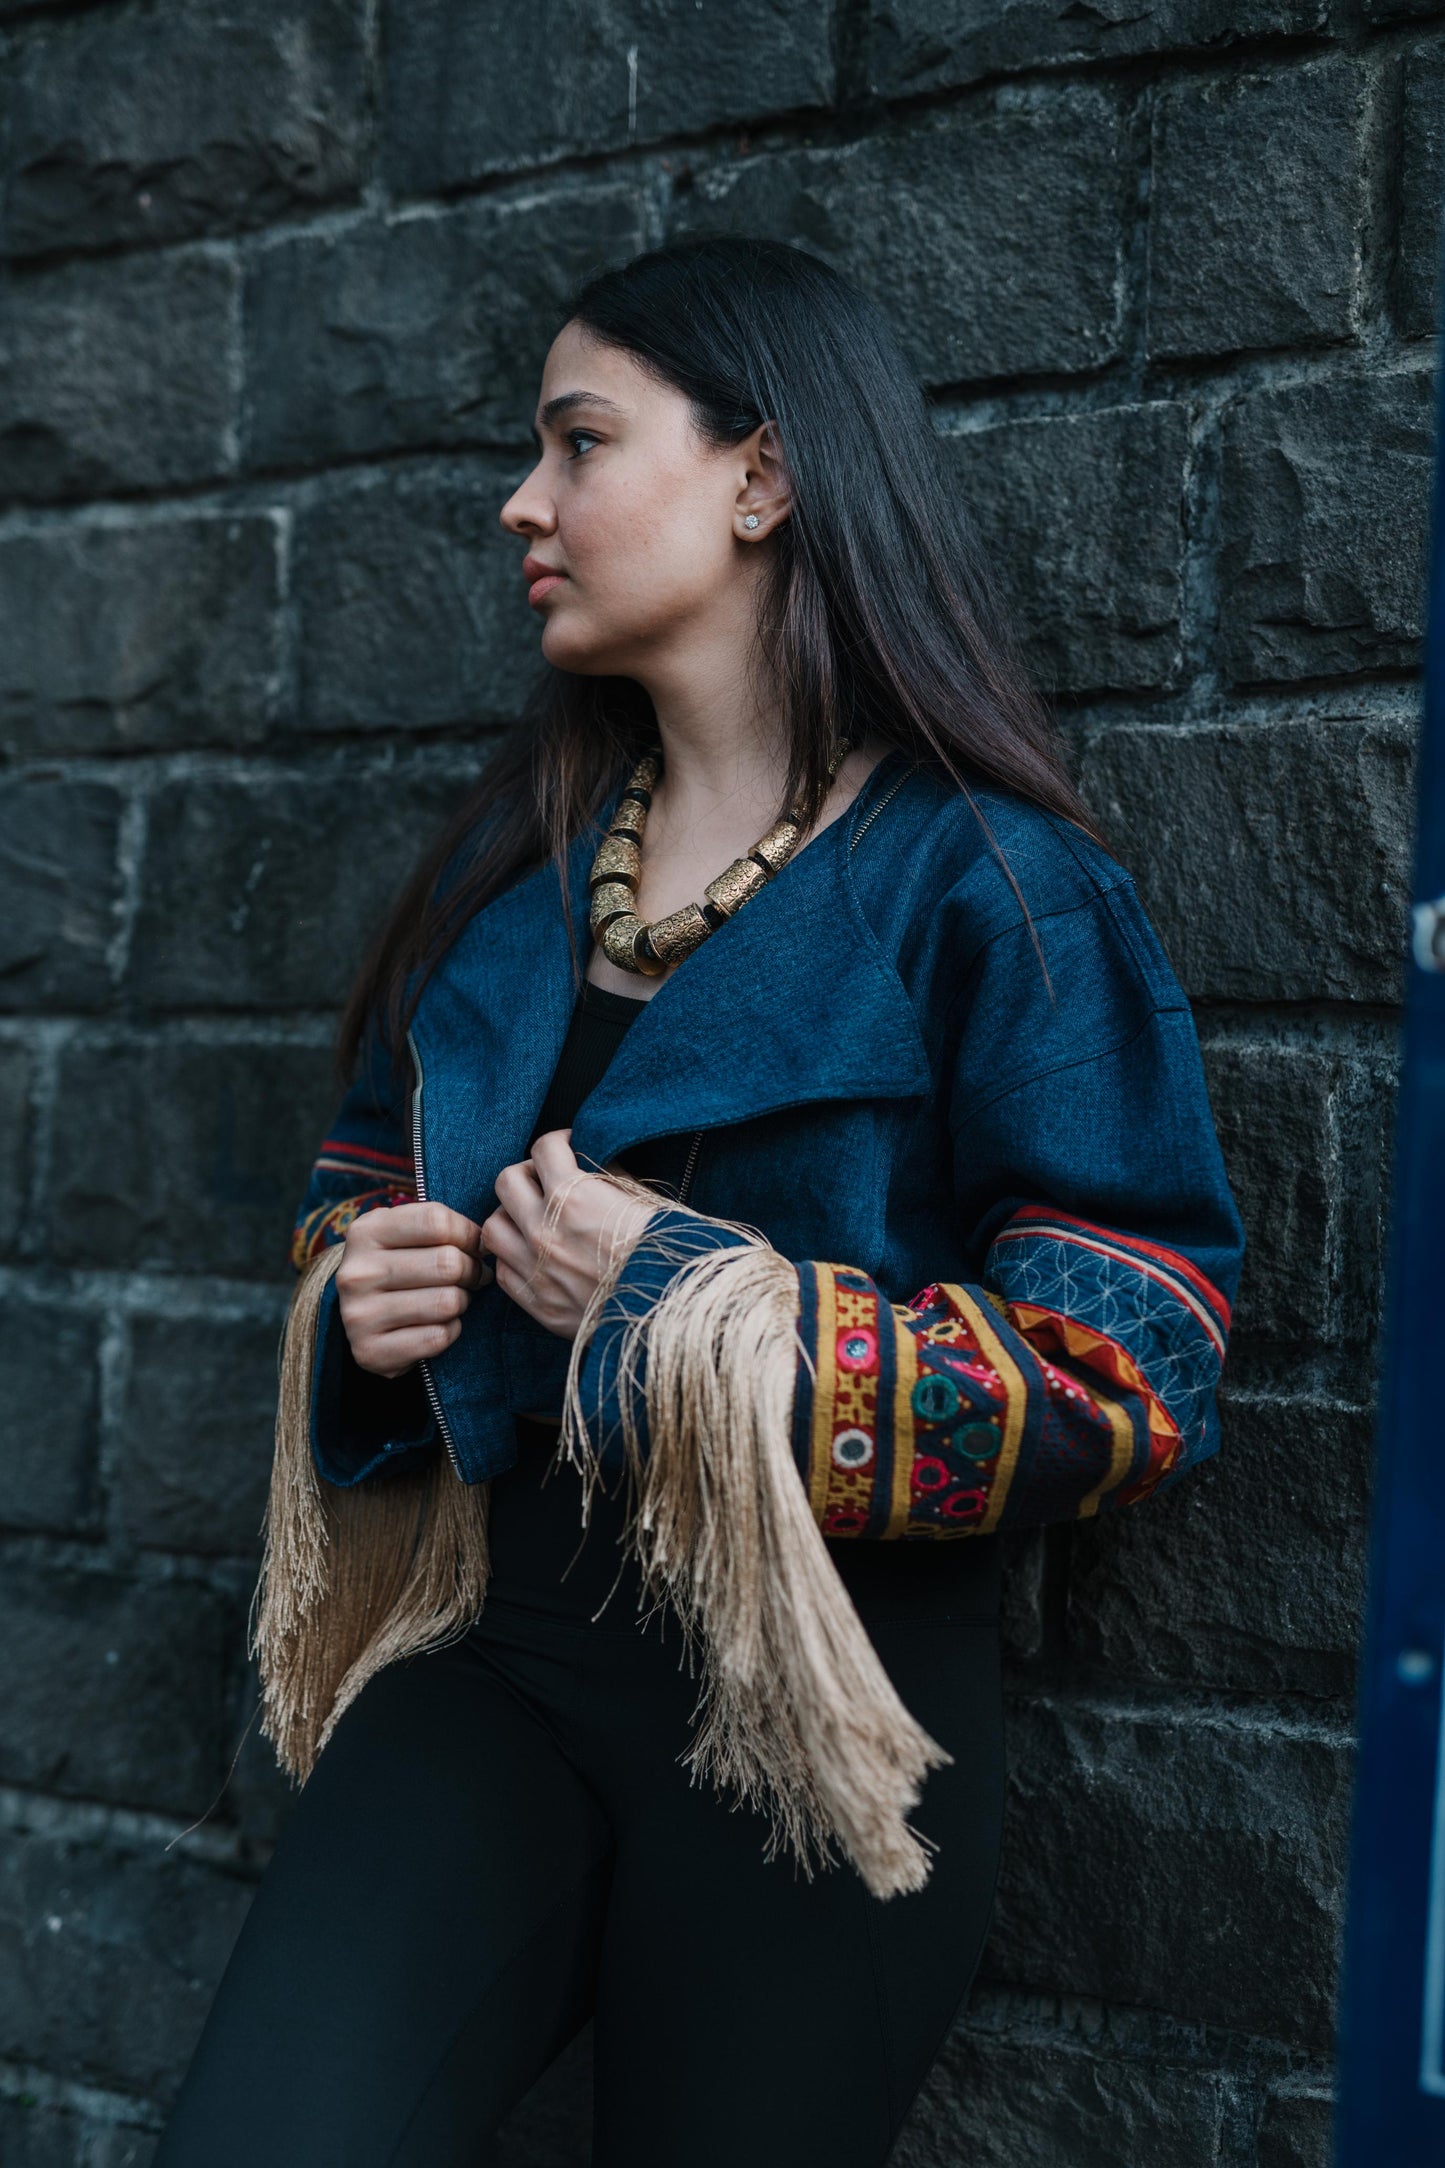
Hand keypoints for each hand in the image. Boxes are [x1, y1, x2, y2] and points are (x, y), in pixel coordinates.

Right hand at [335, 1202, 491, 1378]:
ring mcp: (360, 1315)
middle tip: (470, 1277)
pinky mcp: (370, 1351)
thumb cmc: (399, 1266)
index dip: (468, 1234)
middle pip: (447, 1263)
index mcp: (366, 1232)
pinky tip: (436, 1325)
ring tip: (451, 1299)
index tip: (473, 1246)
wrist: (360, 1319)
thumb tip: (485, 1241)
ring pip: (447, 1302)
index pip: (437, 1222)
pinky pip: (438, 1337)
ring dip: (461, 1302)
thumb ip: (443, 1226)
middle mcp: (357, 1272)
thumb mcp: (408, 1234)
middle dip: (471, 1271)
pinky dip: (450, 1331)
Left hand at [482, 1129, 658, 1340]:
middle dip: (527, 1175)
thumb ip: (608, 1176)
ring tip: (532, 1221)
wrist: (672, 1308)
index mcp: (573, 1196)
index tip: (566, 1148)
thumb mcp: (644, 1199)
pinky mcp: (537, 1302)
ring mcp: (536, 1268)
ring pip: (493, 1226)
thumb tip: (589, 1163)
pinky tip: (535, 1257)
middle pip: (506, 1181)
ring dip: (511, 1218)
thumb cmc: (666, 1251)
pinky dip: (514, 1259)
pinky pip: (503, 1271)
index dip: (558, 1141)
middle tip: (545, 1181)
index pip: (544, 1148)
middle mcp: (544, 1229)